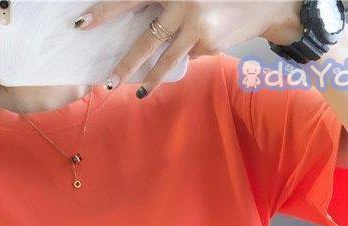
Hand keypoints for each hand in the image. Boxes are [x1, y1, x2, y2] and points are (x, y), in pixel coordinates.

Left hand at [76, 1, 301, 95]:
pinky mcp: (210, 43)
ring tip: (139, 93)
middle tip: (108, 82)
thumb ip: (166, 5)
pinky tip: (204, 42)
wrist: (265, 0)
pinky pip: (190, 56)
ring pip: (166, 59)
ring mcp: (197, 26)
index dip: (106, 10)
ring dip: (150, 79)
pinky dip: (190, 54)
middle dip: (126, 64)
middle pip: (146, 40)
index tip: (82, 23)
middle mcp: (183, 3)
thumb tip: (143, 31)